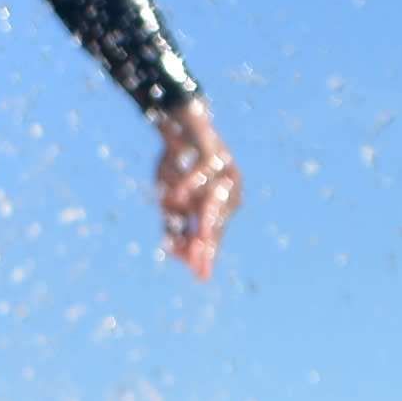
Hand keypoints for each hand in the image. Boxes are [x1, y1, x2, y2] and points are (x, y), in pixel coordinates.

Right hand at [155, 103, 242, 278]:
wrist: (182, 124)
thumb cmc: (179, 165)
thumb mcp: (172, 198)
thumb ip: (175, 223)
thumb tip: (174, 252)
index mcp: (224, 203)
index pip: (214, 234)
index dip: (206, 253)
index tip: (201, 277)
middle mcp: (229, 190)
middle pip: (217, 222)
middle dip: (207, 244)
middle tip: (200, 263)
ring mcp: (223, 171)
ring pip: (213, 200)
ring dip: (203, 221)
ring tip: (199, 242)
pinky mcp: (212, 152)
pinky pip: (201, 171)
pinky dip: (189, 183)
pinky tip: (178, 198)